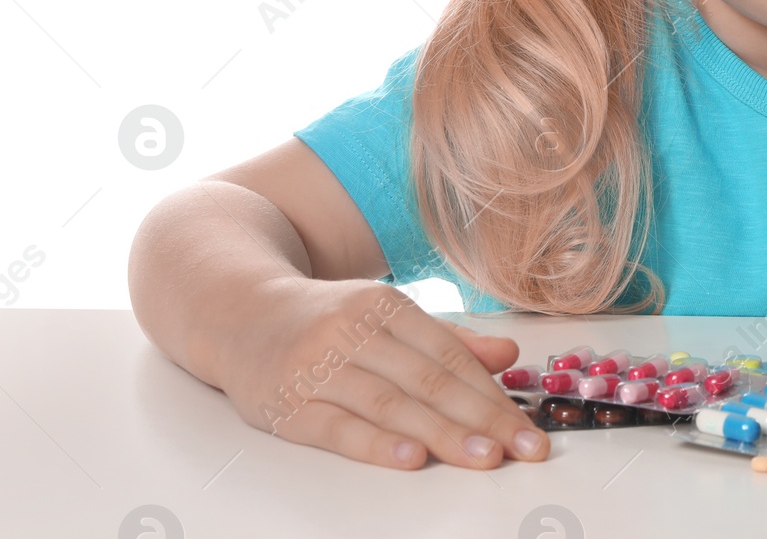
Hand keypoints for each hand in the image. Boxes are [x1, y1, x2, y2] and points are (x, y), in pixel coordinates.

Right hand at [213, 276, 549, 469]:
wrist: (238, 313)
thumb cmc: (326, 320)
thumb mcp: (388, 315)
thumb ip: (451, 339)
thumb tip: (511, 353)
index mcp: (386, 306)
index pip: (451, 357)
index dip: (494, 395)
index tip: (528, 429)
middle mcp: (354, 332)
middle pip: (428, 381)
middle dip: (482, 419)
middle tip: (523, 449)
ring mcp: (318, 368)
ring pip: (389, 405)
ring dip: (441, 434)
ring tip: (482, 457)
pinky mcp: (286, 404)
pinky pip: (337, 429)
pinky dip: (376, 445)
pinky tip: (411, 460)